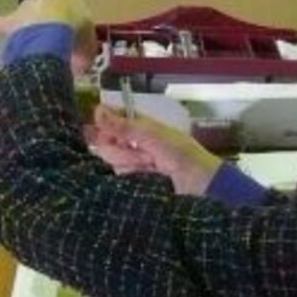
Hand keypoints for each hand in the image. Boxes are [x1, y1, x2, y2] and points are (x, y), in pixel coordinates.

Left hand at [0, 0, 97, 72]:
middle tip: (57, 44)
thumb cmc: (78, 30)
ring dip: (32, 31)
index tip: (73, 40)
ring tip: (36, 48)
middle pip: (48, 12)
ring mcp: (27, 6)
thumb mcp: (89, 42)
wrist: (57, 25)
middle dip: (52, 27)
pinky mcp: (12, 20)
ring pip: (28, 18)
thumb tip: (81, 67)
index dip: (72, 27)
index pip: (71, 8)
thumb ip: (84, 52)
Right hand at [88, 106, 220, 193]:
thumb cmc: (182, 155)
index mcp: (141, 126)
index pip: (112, 120)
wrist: (199, 185)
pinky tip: (146, 174)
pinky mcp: (133, 182)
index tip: (102, 130)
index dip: (105, 124)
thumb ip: (124, 125)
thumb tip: (98, 110)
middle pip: (107, 141)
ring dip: (130, 162)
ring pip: (112, 160)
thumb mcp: (153, 135)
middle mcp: (134, 142)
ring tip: (150, 164)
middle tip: (142, 152)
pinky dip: (131, 175)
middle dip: (121, 148)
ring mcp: (133, 163)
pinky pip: (118, 176)